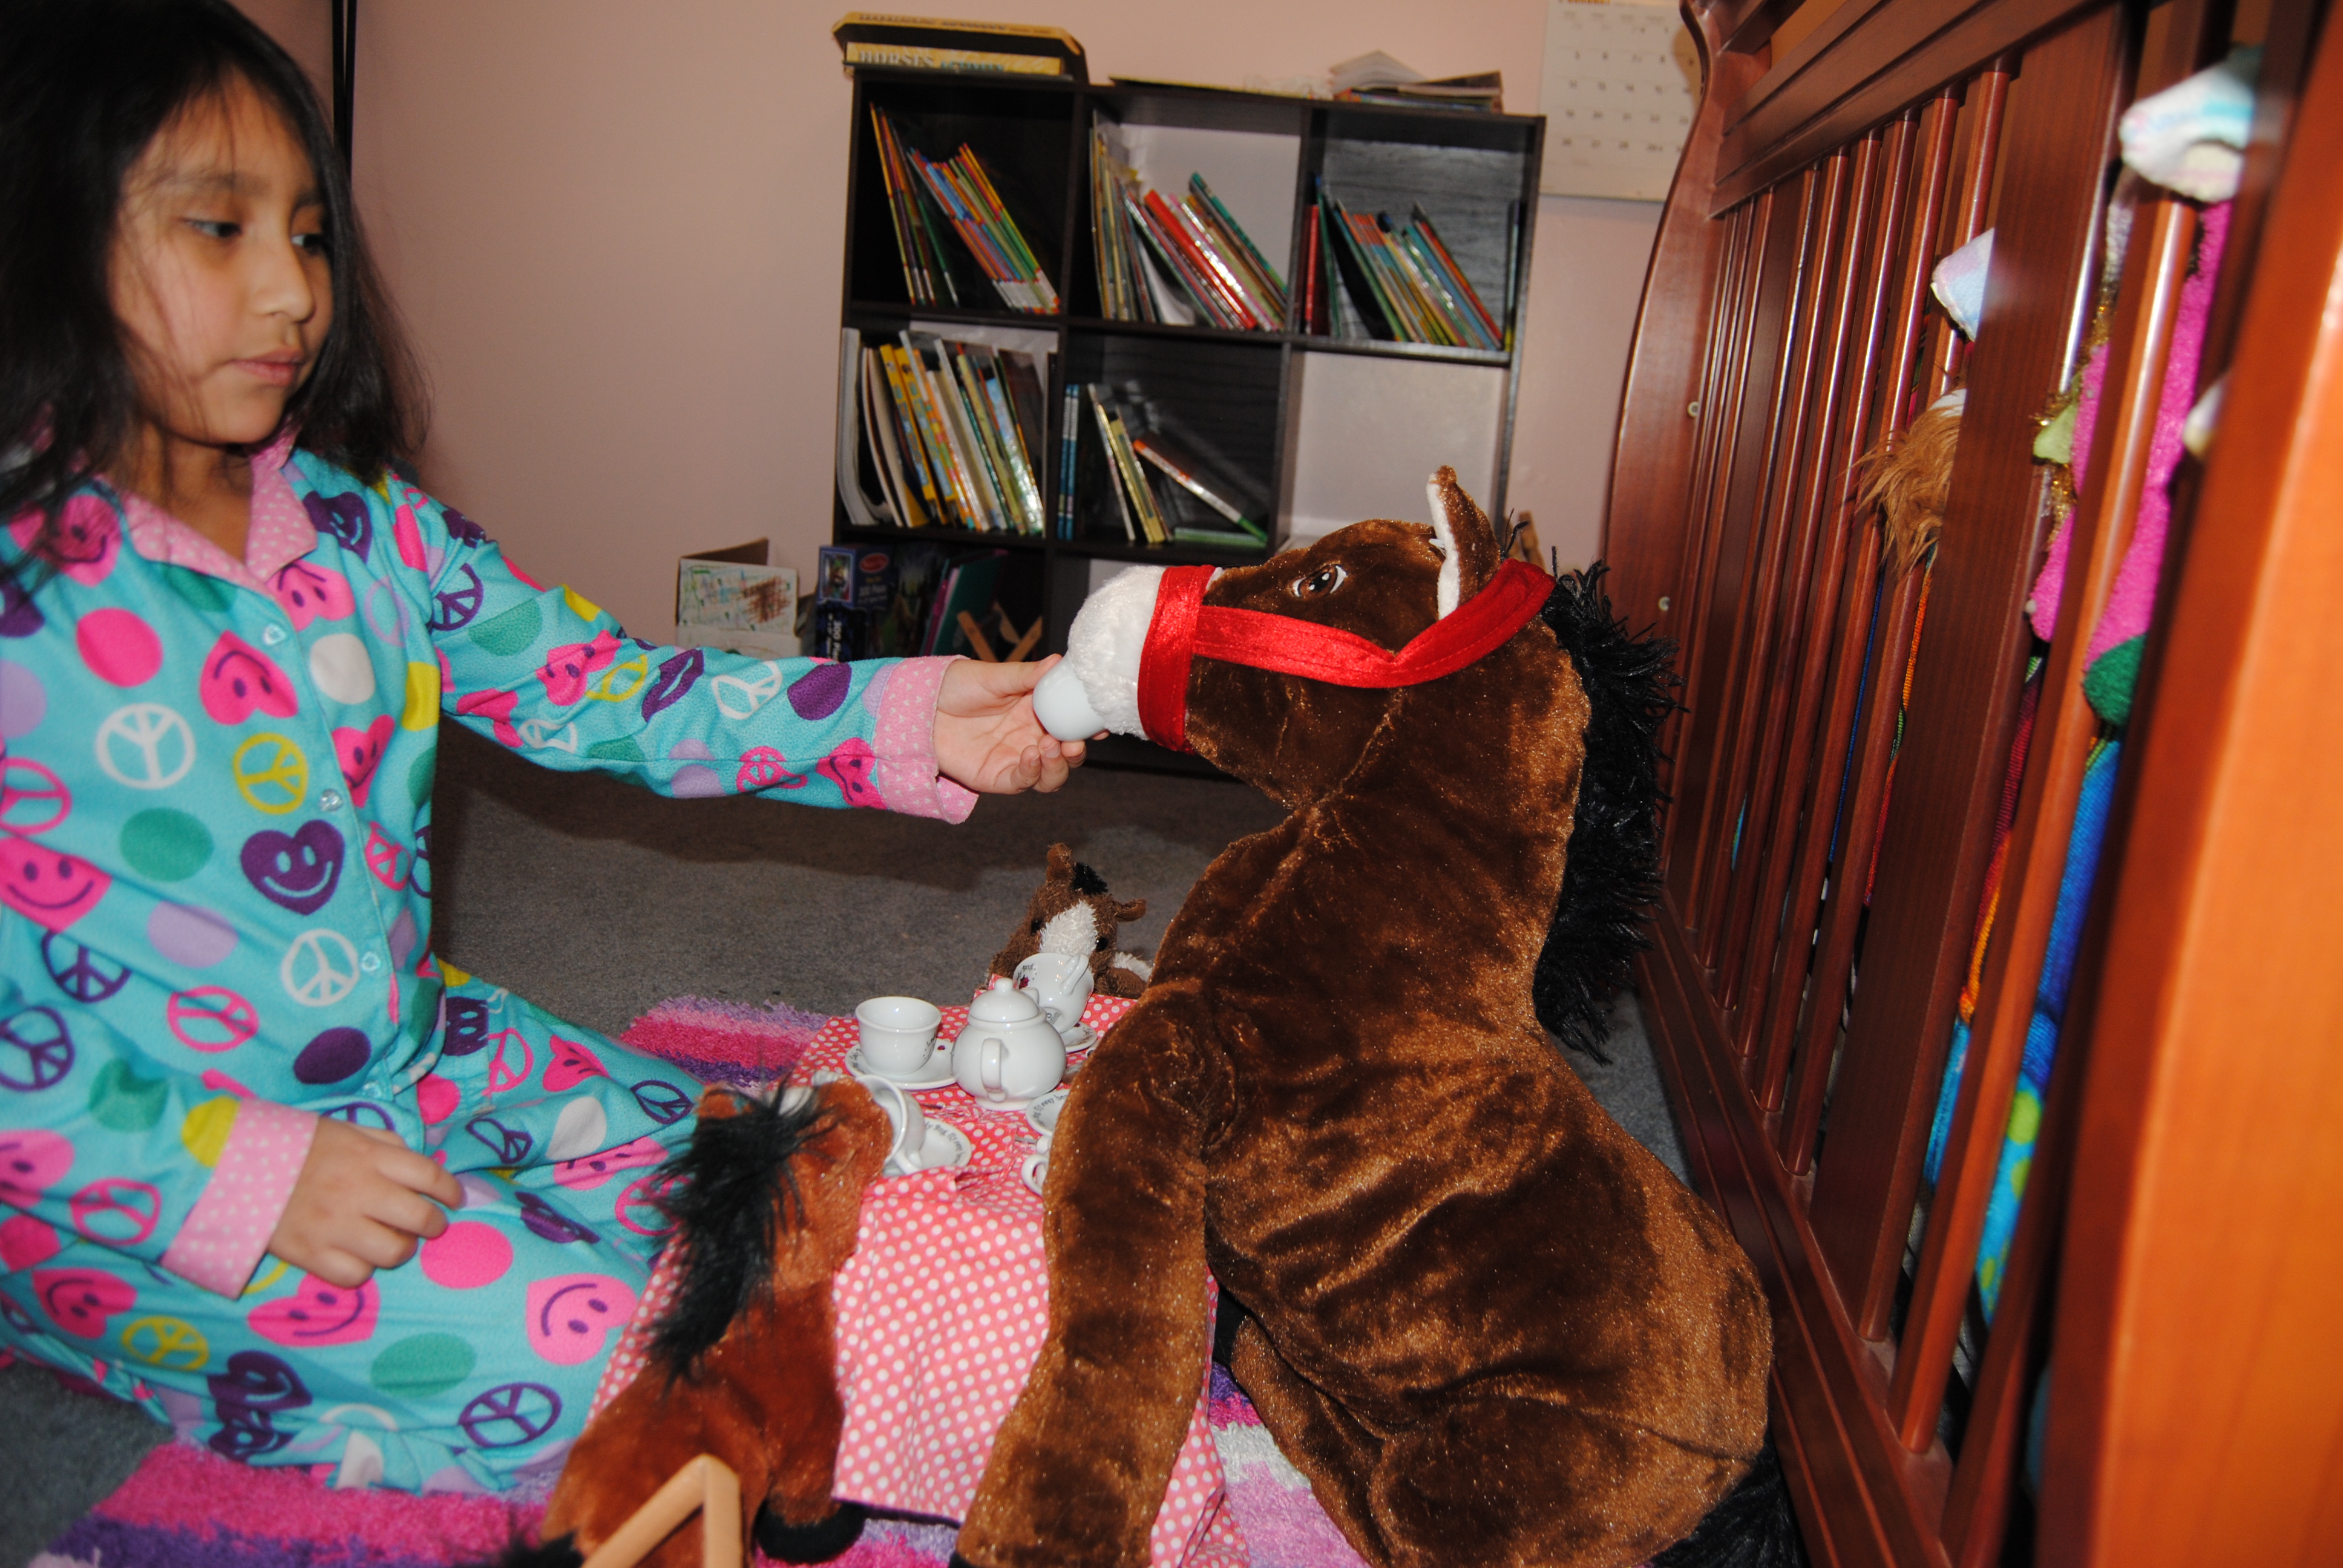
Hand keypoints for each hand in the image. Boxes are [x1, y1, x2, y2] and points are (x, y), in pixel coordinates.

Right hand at [268, 1119, 463, 1288]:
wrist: (234, 1166)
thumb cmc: (297, 1146)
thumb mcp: (346, 1131)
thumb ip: (386, 1145)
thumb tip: (420, 1163)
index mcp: (369, 1157)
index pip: (429, 1175)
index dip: (450, 1190)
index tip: (454, 1199)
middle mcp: (358, 1191)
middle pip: (420, 1217)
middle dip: (433, 1224)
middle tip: (429, 1225)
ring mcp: (334, 1226)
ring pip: (394, 1252)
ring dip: (401, 1248)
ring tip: (393, 1241)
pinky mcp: (310, 1254)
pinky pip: (356, 1275)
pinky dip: (363, 1269)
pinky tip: (358, 1256)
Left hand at [935, 655, 1087, 794]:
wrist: (920, 708)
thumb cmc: (956, 687)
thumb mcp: (995, 676)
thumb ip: (1027, 675)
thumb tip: (1058, 662)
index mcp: (1037, 712)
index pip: (1071, 724)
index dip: (1089, 727)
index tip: (1099, 724)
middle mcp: (1031, 738)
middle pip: (1067, 756)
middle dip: (1076, 751)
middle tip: (1073, 741)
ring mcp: (1015, 759)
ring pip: (1052, 776)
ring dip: (1058, 766)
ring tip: (1049, 746)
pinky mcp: (996, 777)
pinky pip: (1022, 783)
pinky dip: (1032, 773)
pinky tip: (1030, 755)